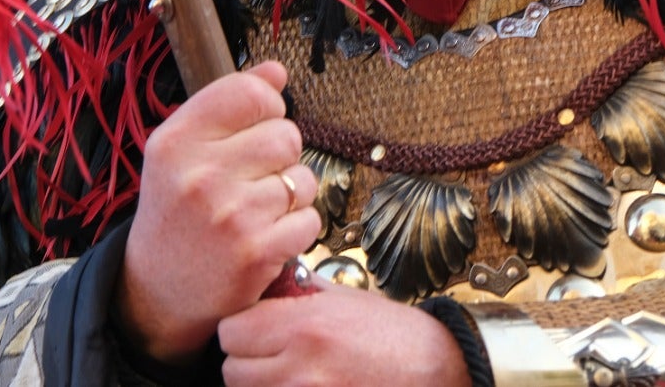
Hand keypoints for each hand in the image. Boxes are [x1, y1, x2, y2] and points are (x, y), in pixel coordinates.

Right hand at [114, 61, 320, 363]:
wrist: (158, 292)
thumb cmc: (176, 212)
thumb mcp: (182, 150)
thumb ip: (228, 103)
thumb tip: (276, 70)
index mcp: (175, 142)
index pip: (250, 92)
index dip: (266, 106)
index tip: (256, 125)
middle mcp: (199, 175)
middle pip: (285, 134)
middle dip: (280, 155)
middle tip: (252, 178)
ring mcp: (230, 215)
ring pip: (302, 177)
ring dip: (290, 193)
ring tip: (257, 209)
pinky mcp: (256, 252)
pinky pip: (309, 218)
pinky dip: (296, 227)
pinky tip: (267, 235)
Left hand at [220, 285, 470, 386]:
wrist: (434, 369)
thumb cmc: (393, 334)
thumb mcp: (345, 299)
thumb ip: (299, 294)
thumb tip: (265, 288)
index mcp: (303, 325)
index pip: (230, 330)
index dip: (240, 328)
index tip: (254, 328)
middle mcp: (298, 366)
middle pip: (232, 369)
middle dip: (246, 359)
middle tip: (270, 353)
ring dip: (259, 383)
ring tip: (287, 372)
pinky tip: (300, 383)